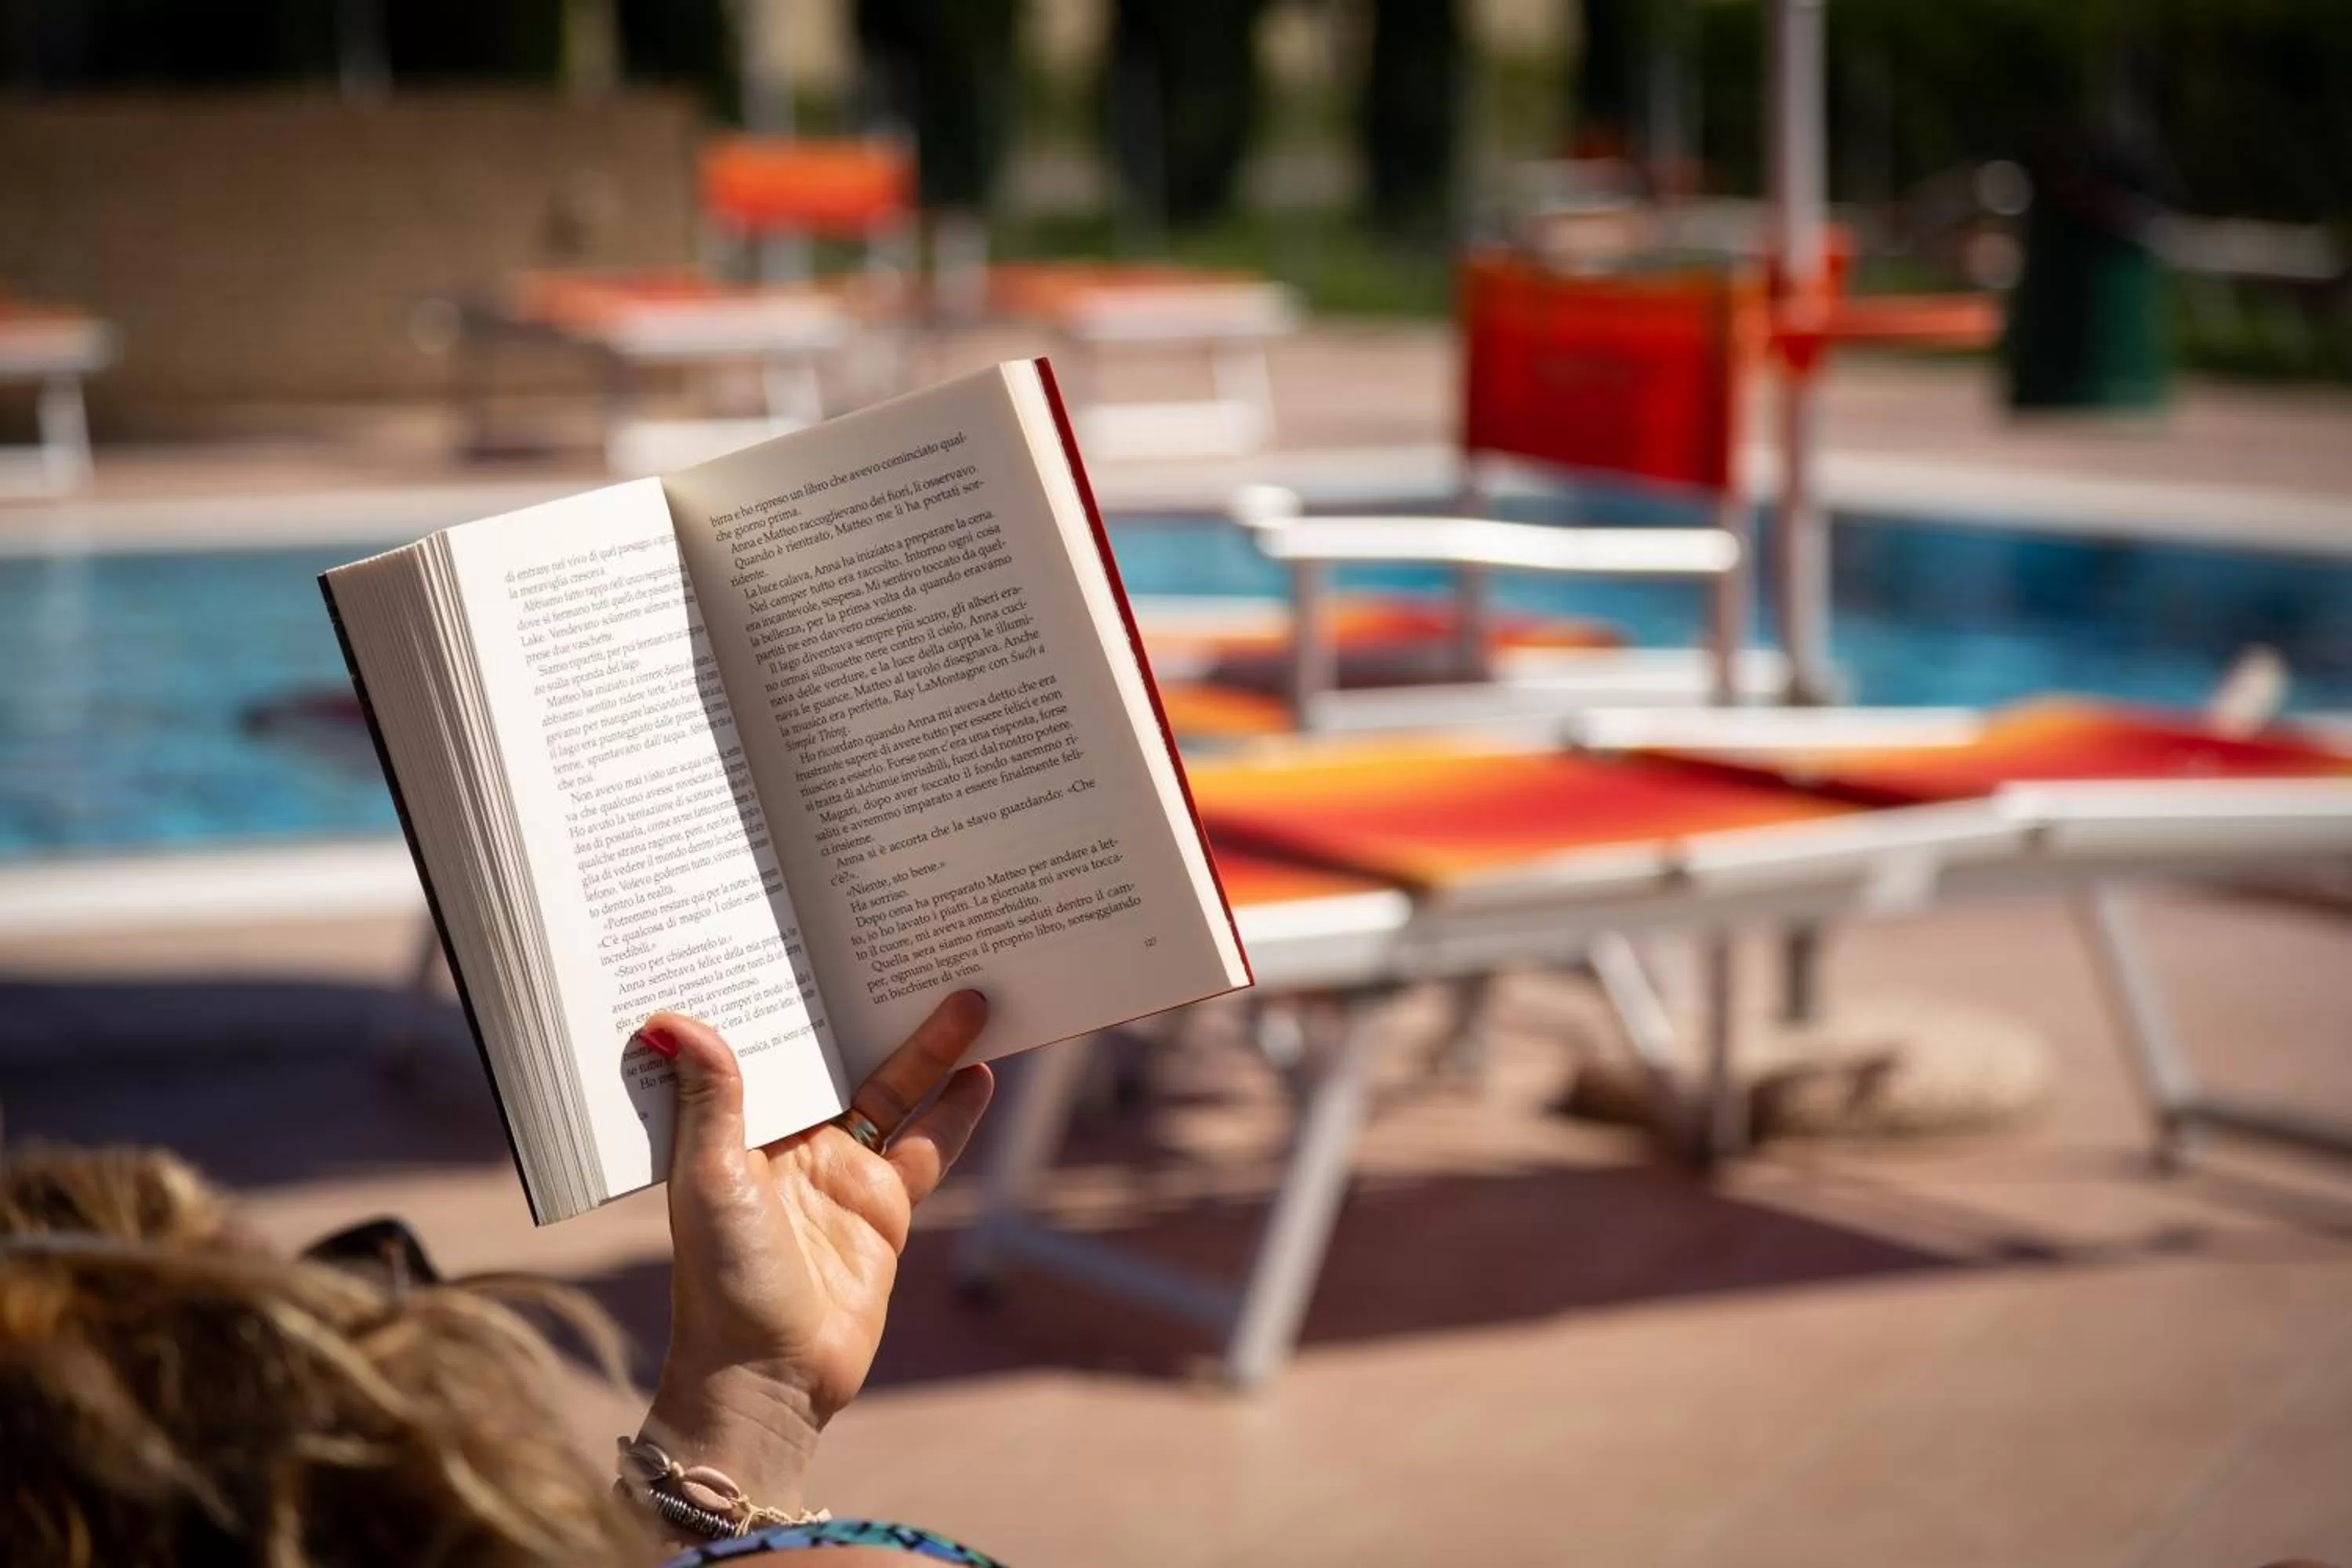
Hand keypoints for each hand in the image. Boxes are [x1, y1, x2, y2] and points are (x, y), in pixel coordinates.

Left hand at [633, 991, 992, 1507]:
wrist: (770, 1376)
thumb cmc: (722, 1280)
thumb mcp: (710, 1177)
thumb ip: (710, 1097)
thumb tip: (669, 1019)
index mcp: (742, 1122)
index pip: (774, 1038)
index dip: (798, 991)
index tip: (816, 934)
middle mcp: (794, 1136)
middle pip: (844, 1054)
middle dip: (873, 1006)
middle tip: (911, 945)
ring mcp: (843, 1169)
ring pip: (896, 1089)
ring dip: (931, 1046)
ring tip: (970, 991)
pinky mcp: (885, 1204)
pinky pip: (928, 1144)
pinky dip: (958, 1109)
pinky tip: (985, 1072)